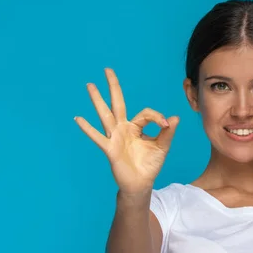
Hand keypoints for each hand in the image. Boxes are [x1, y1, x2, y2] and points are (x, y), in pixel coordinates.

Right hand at [74, 68, 178, 194]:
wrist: (141, 183)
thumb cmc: (150, 165)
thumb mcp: (162, 147)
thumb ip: (167, 132)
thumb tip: (175, 118)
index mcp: (136, 127)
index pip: (145, 113)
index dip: (157, 117)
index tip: (166, 125)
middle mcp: (123, 128)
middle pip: (117, 103)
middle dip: (113, 87)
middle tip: (107, 69)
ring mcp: (115, 137)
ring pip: (105, 115)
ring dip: (98, 100)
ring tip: (90, 85)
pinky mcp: (110, 148)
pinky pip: (98, 137)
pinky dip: (88, 128)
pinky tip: (78, 118)